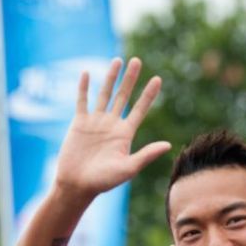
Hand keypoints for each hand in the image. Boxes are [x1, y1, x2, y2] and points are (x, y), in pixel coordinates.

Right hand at [55, 57, 170, 198]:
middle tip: (137, 60)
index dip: (149, 95)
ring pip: (104, 94)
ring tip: (118, 60)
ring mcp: (95, 122)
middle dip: (130, 79)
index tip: (158, 79)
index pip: (140, 110)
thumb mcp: (128, 168)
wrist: (77, 185)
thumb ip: (146, 155)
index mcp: (125, 135)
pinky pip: (82, 101)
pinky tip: (86, 73)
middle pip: (123, 96)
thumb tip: (168, 144)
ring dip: (110, 77)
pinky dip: (83, 88)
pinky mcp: (79, 123)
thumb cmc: (104, 181)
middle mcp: (112, 125)